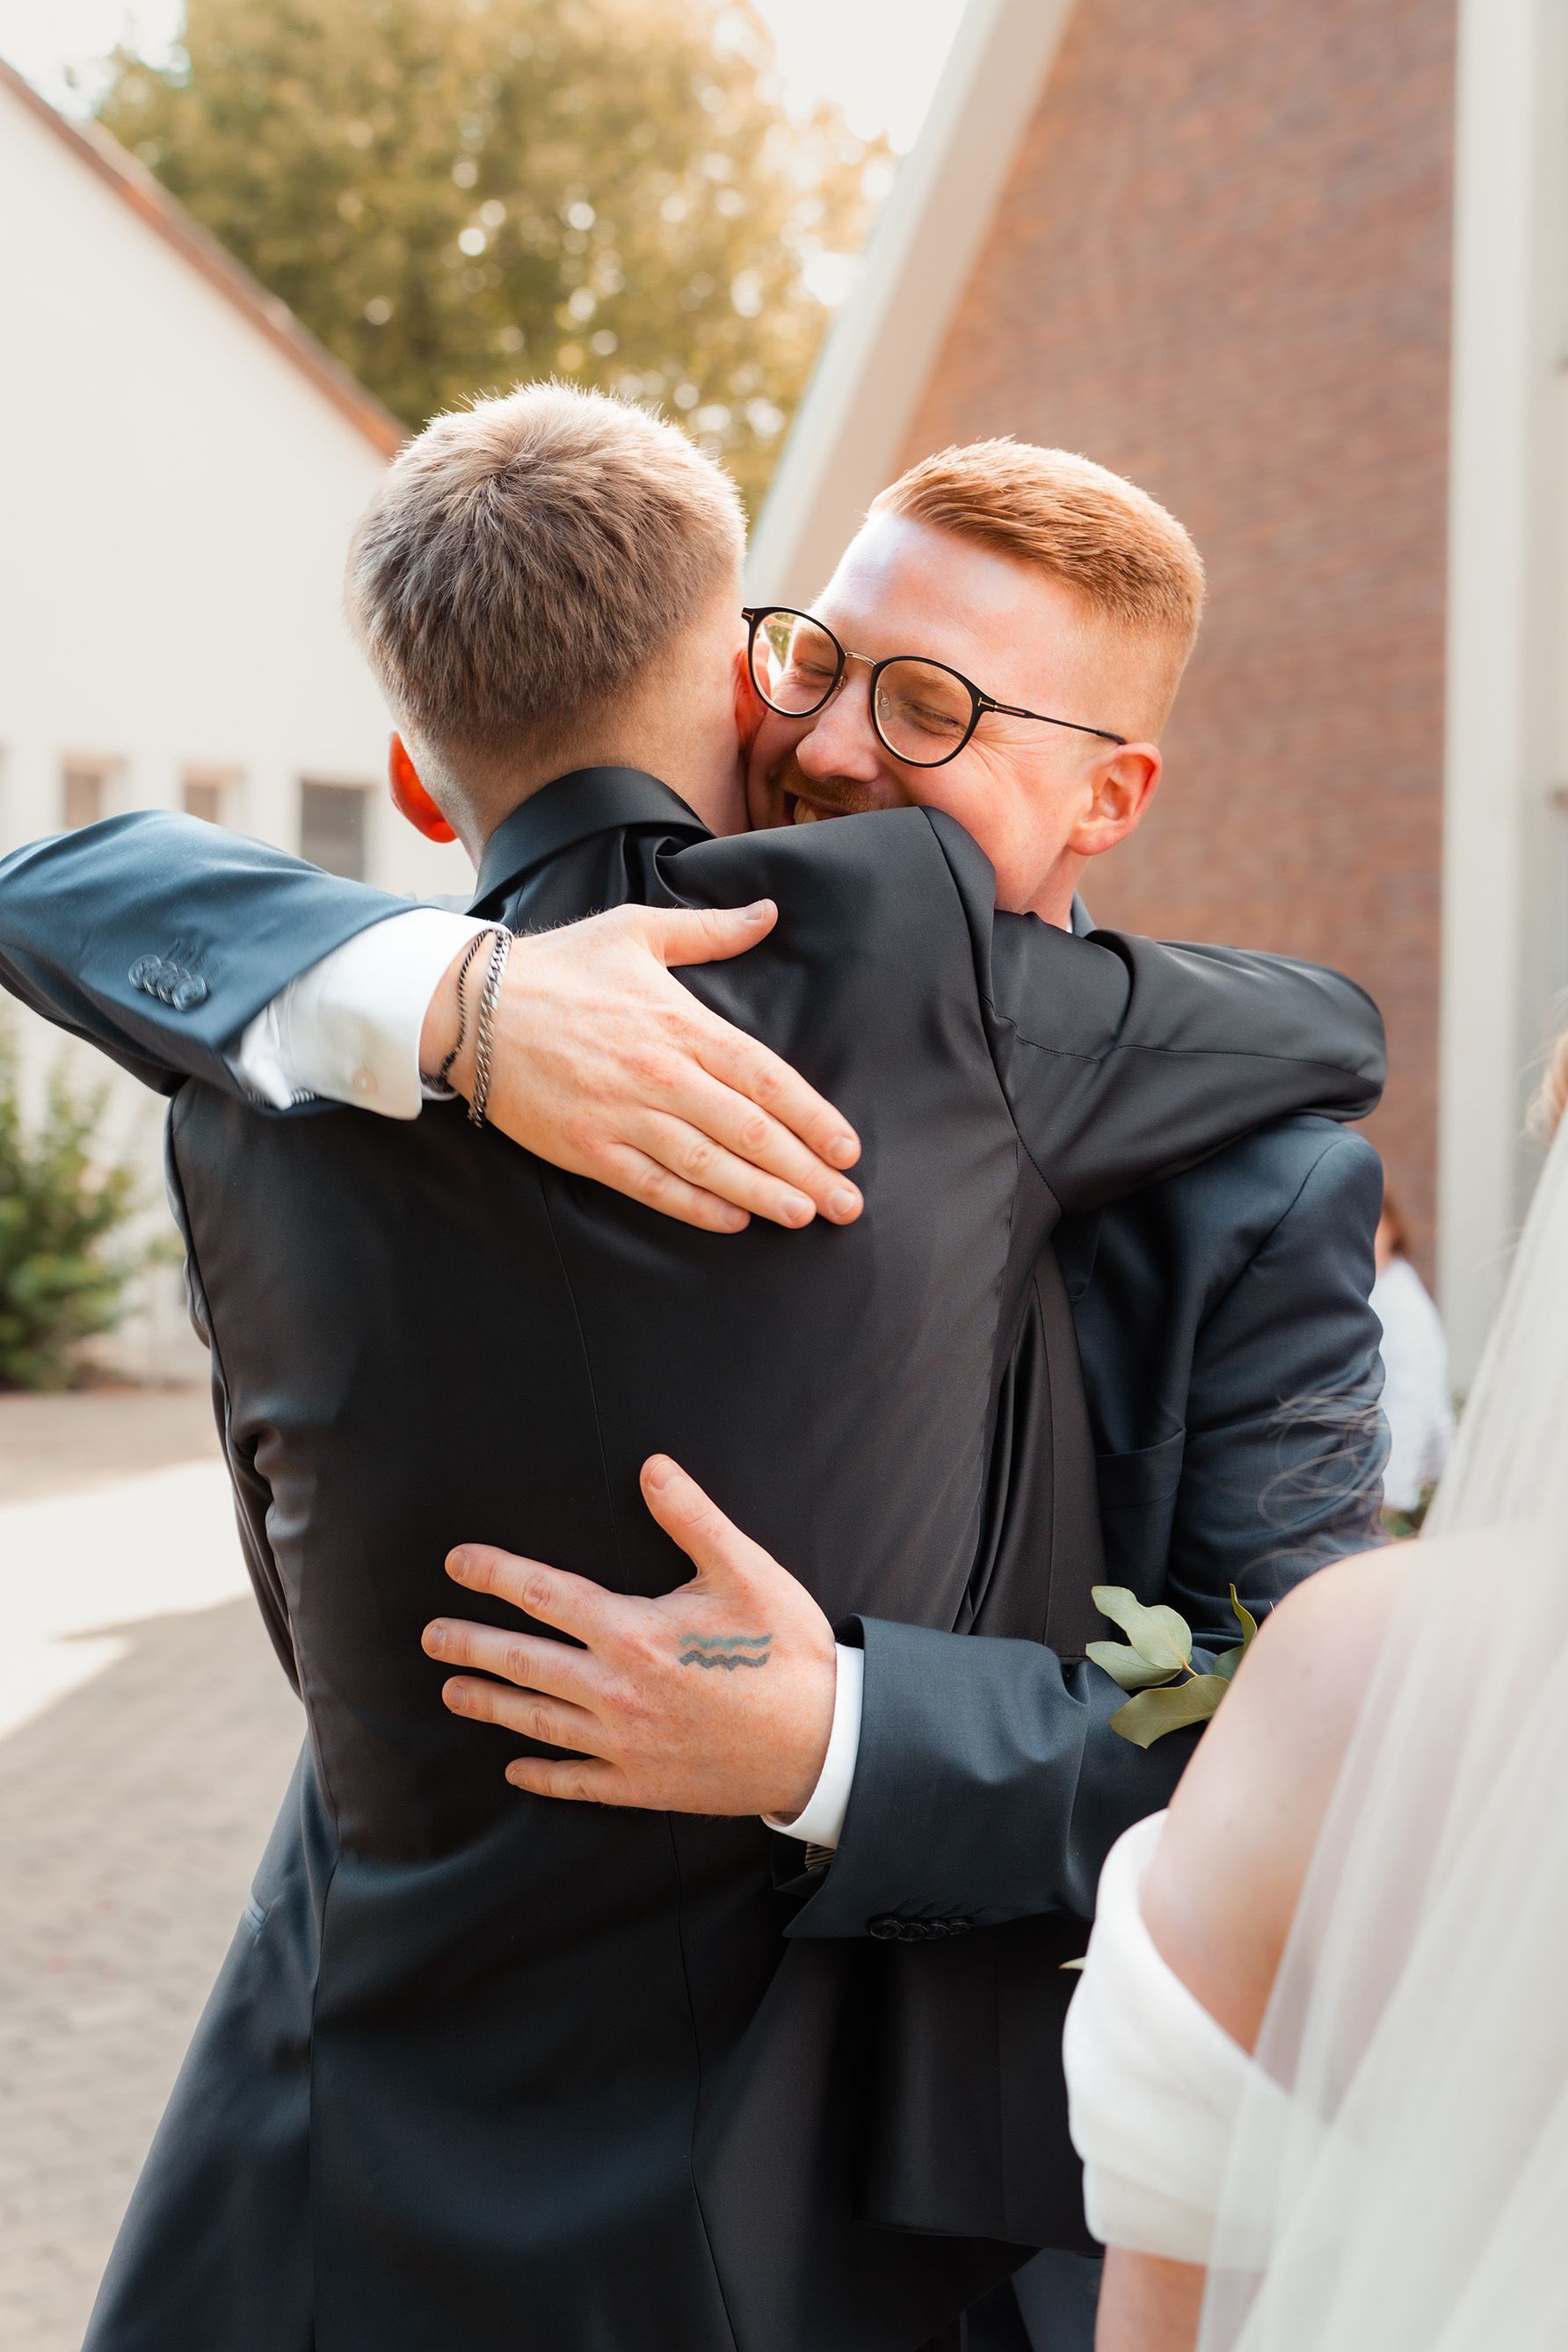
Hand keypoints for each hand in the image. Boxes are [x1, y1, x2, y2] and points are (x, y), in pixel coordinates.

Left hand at [423, 1456, 837, 1818]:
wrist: (824, 1742)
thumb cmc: (786, 1651)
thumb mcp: (747, 1571)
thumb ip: (692, 1518)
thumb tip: (652, 1467)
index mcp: (633, 1632)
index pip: (543, 1596)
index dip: (494, 1575)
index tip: (457, 1563)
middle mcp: (615, 1690)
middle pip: (522, 1661)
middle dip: (470, 1643)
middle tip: (431, 1634)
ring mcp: (624, 1743)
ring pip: (537, 1720)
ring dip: (489, 1703)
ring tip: (451, 1690)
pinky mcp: (642, 1784)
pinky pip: (576, 1781)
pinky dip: (540, 1774)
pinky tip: (515, 1769)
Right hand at [424, 901, 861, 1233]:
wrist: (472, 1006)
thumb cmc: (558, 966)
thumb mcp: (637, 931)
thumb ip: (711, 931)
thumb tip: (769, 913)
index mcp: (681, 1023)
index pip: (766, 1078)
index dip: (813, 1117)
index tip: (847, 1147)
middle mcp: (661, 1074)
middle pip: (750, 1130)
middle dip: (805, 1170)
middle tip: (846, 1203)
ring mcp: (623, 1115)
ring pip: (709, 1165)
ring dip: (763, 1194)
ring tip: (804, 1216)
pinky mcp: (587, 1148)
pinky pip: (653, 1185)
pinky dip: (696, 1206)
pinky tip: (733, 1221)